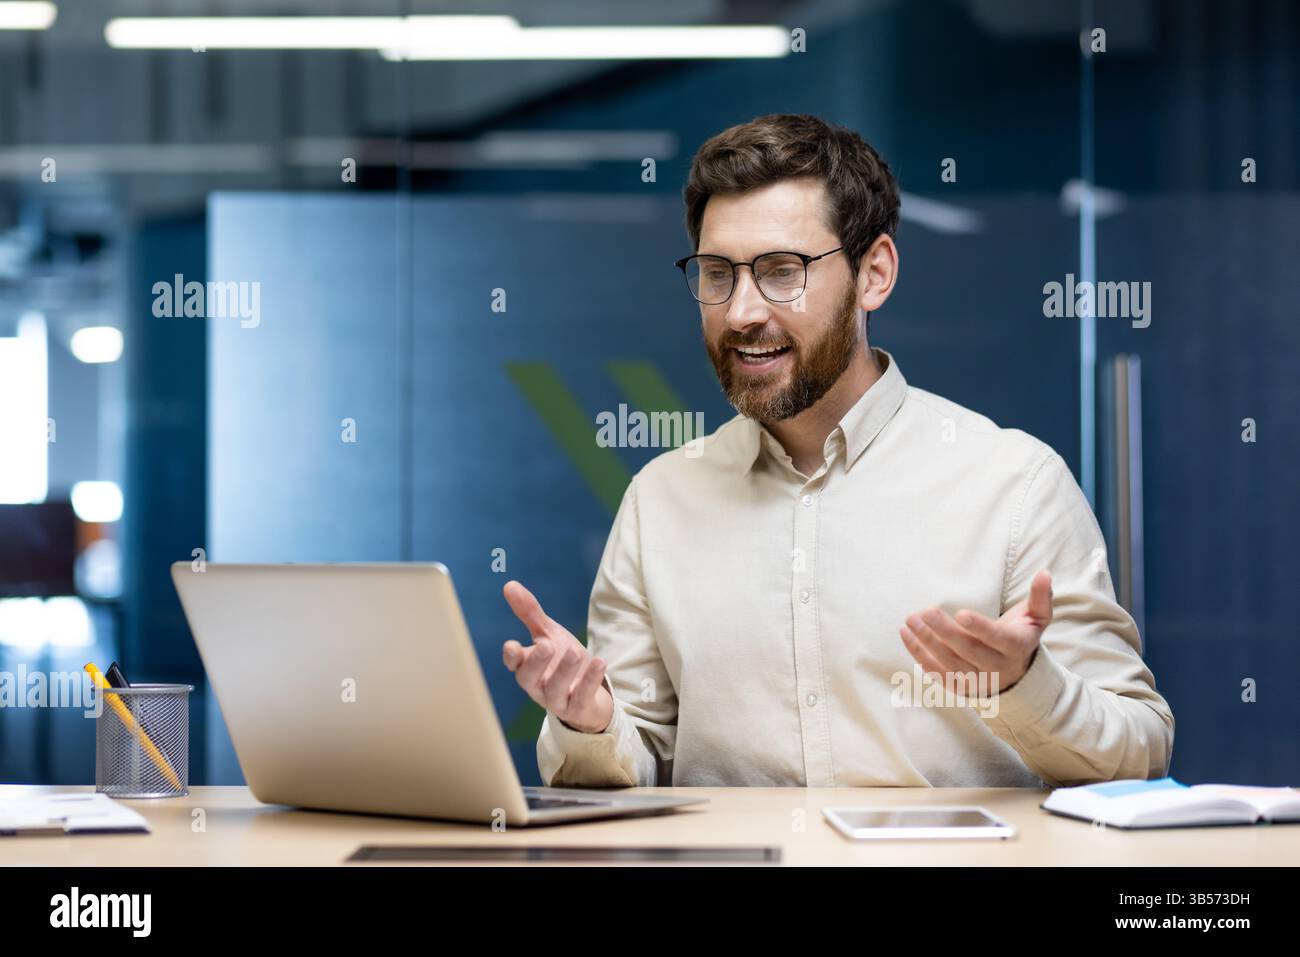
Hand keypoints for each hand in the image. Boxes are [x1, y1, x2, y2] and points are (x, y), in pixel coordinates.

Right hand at [501, 580, 614, 733]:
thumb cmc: (561, 662)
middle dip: (536, 663)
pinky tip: (599, 661)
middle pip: (529, 678)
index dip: (512, 656)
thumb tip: (509, 585)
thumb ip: (529, 613)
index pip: (514, 664)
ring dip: (564, 671)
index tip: (512, 645)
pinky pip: (581, 698)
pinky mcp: (578, 709)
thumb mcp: (548, 634)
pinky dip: (589, 681)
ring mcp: (557, 700)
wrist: (588, 695)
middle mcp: (538, 686)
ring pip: (555, 690)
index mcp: (528, 667)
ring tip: (574, 652)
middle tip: (546, 645)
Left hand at [899, 570, 1053, 696]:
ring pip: (949, 664)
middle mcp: (997, 667)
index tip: (960, 613)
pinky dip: (920, 655)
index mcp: (1015, 647)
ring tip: (910, 621)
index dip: (979, 627)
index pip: (996, 639)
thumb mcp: (1037, 618)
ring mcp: (978, 680)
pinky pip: (937, 673)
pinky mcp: (961, 687)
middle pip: (968, 651)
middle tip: (924, 612)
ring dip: (926, 643)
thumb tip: (1045, 573)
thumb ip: (1041, 596)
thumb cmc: (1022, 636)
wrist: (1018, 674)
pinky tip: (906, 635)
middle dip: (944, 632)